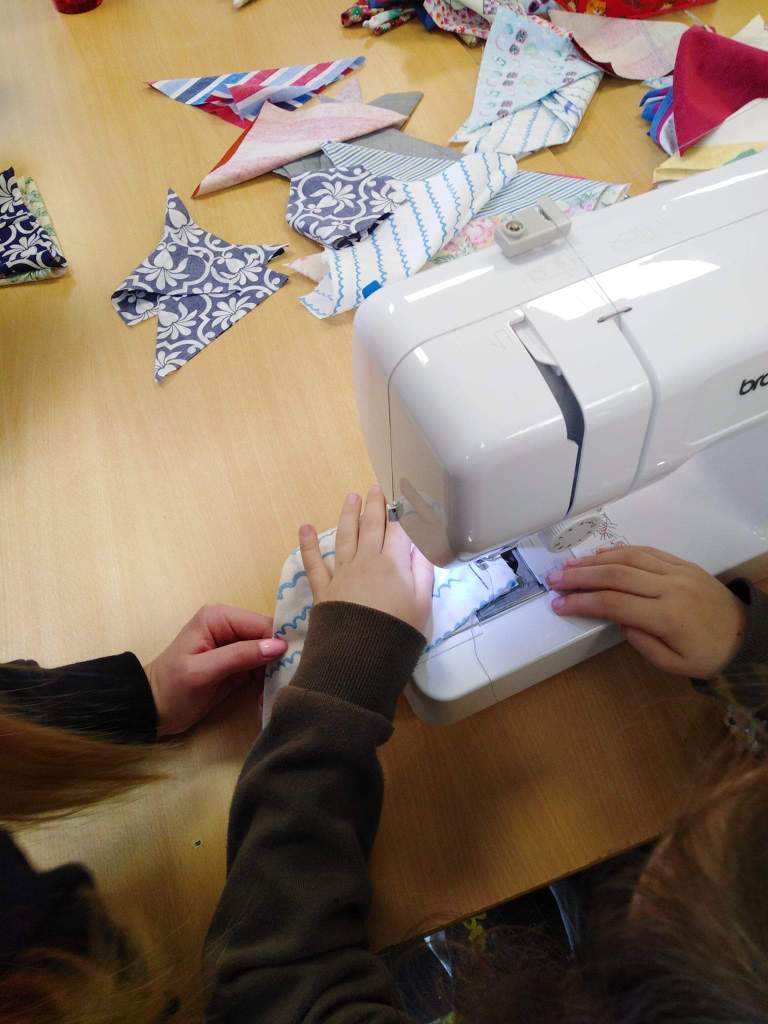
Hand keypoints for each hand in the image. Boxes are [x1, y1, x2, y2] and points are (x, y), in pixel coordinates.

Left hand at [145, 605, 286, 735]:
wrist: (153, 711)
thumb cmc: (172, 688)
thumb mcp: (203, 672)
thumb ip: (240, 656)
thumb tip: (278, 646)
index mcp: (219, 617)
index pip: (262, 623)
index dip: (279, 642)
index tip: (296, 663)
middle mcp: (230, 626)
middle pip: (269, 637)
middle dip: (280, 658)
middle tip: (291, 679)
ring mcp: (236, 646)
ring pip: (270, 654)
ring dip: (276, 672)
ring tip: (281, 689)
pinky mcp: (239, 666)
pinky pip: (263, 669)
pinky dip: (268, 682)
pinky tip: (269, 695)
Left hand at [299, 486, 433, 634]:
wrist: (362, 657)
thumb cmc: (398, 632)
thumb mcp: (422, 603)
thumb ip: (423, 571)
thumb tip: (423, 545)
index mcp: (393, 563)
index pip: (399, 530)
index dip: (403, 515)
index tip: (405, 502)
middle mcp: (366, 561)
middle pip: (371, 526)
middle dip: (374, 506)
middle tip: (374, 489)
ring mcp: (342, 572)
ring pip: (345, 535)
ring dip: (348, 514)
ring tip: (351, 497)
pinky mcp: (324, 588)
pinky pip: (314, 562)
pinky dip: (308, 544)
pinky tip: (304, 528)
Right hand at [547, 546, 747, 677]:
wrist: (746, 635)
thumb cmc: (708, 655)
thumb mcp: (674, 664)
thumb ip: (642, 643)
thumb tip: (617, 619)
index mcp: (667, 617)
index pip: (614, 603)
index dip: (582, 603)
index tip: (559, 605)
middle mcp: (670, 587)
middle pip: (616, 575)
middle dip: (580, 576)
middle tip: (553, 579)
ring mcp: (677, 571)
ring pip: (628, 557)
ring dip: (594, 560)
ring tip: (568, 565)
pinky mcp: (682, 563)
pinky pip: (646, 551)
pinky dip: (618, 551)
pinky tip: (599, 556)